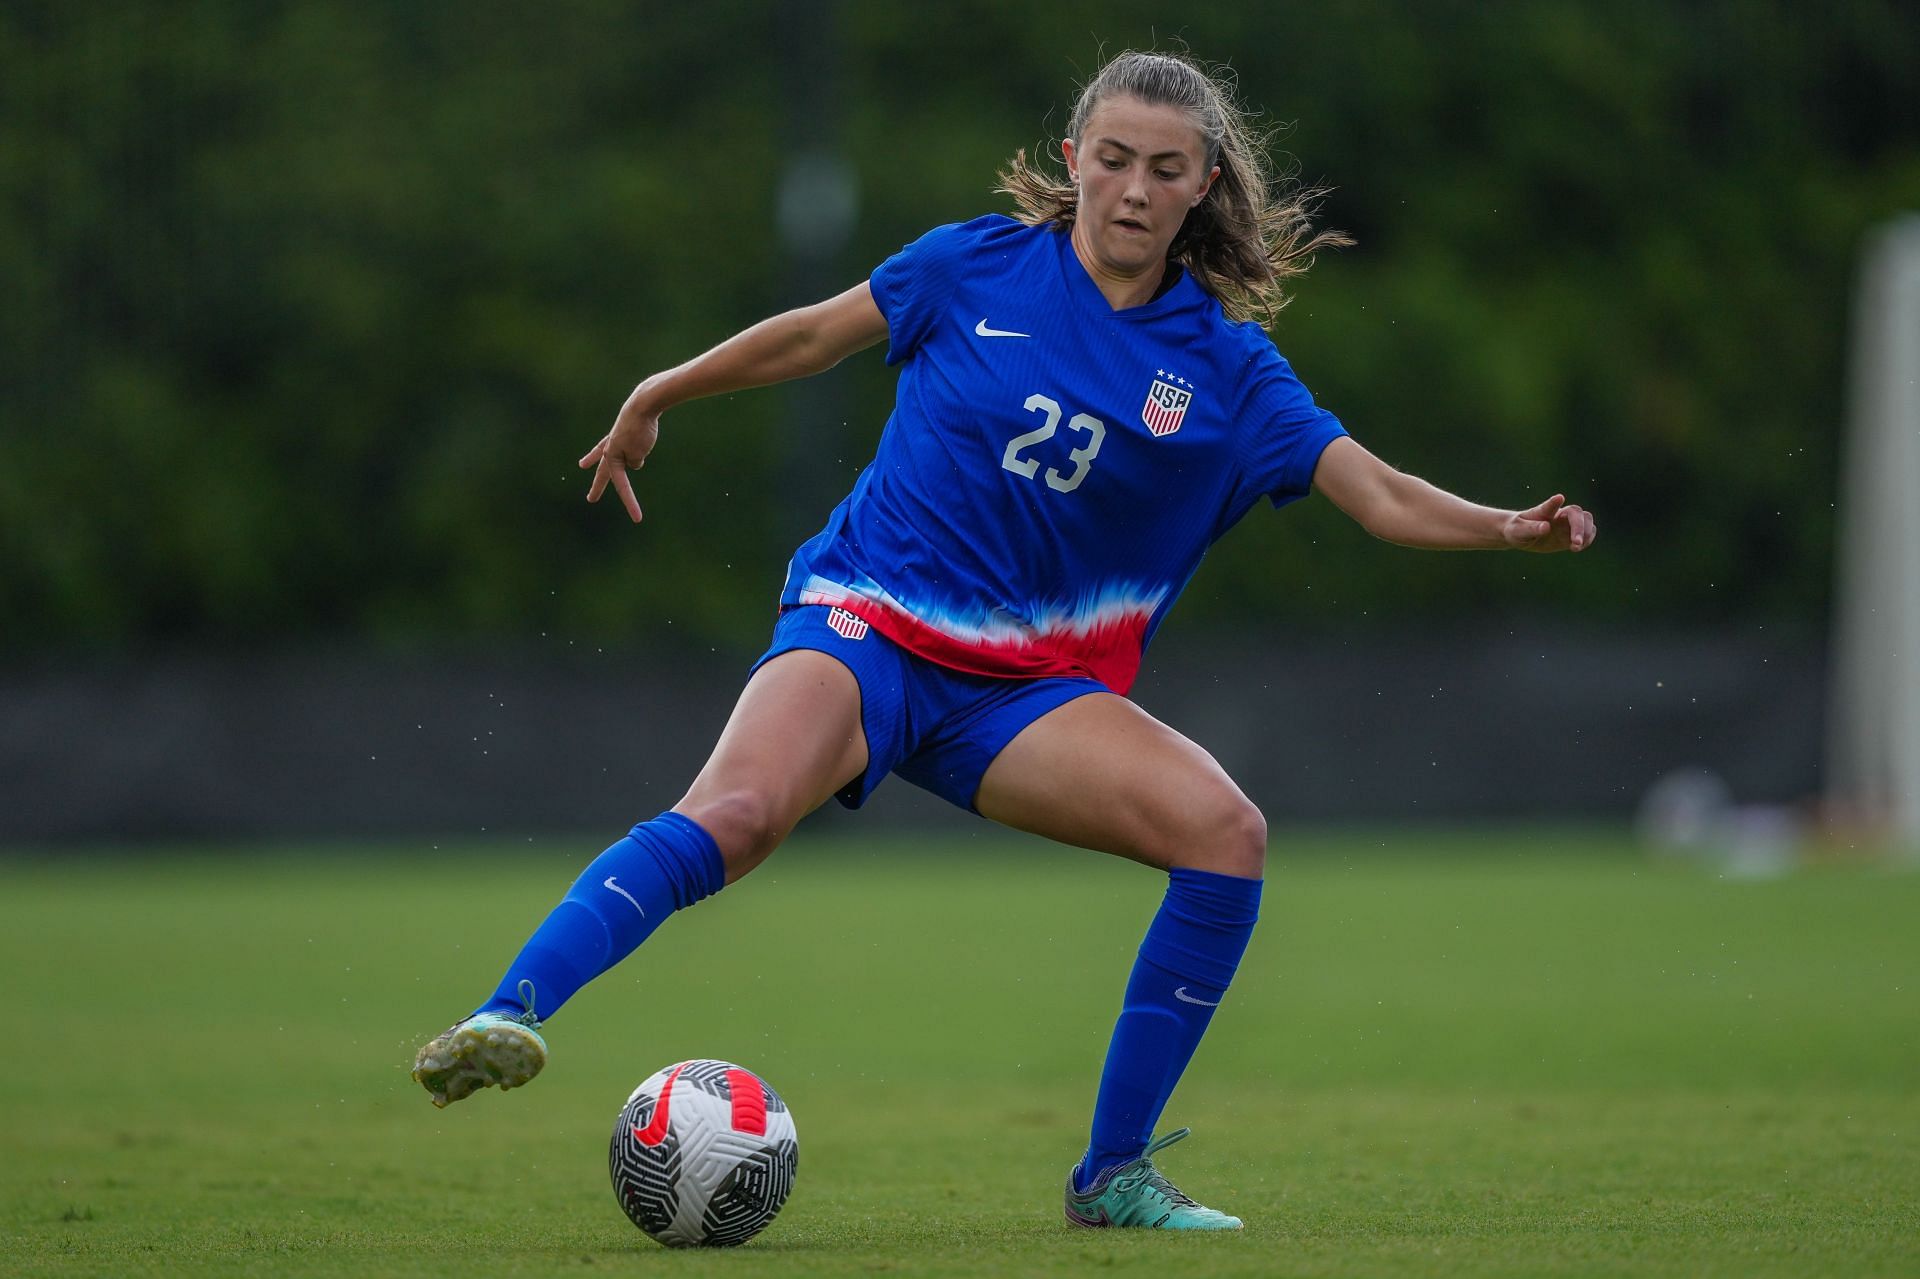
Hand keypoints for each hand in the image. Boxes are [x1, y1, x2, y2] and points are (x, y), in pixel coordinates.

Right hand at [579, 387, 661, 522]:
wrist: (642, 404)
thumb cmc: (640, 429)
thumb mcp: (640, 451)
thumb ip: (635, 461)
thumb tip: (633, 462)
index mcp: (612, 458)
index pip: (622, 485)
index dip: (630, 503)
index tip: (637, 519)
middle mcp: (610, 449)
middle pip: (603, 472)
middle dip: (598, 486)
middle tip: (590, 499)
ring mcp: (615, 437)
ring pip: (601, 452)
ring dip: (593, 458)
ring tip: (582, 465)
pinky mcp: (623, 427)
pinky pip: (615, 438)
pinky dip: (617, 442)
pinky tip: (615, 440)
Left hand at [1503, 494, 1595, 552]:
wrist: (1520, 535)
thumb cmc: (1516, 530)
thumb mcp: (1518, 531)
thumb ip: (1531, 528)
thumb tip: (1546, 527)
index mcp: (1543, 512)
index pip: (1550, 505)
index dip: (1554, 502)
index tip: (1559, 498)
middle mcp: (1558, 515)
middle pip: (1577, 513)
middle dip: (1579, 527)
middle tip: (1576, 543)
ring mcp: (1566, 524)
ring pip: (1586, 521)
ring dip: (1586, 533)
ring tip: (1576, 547)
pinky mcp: (1570, 535)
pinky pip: (1587, 533)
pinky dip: (1588, 539)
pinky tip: (1578, 547)